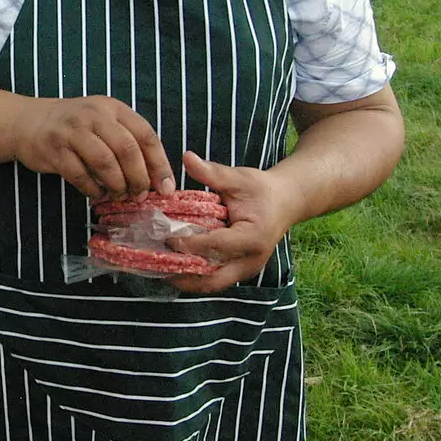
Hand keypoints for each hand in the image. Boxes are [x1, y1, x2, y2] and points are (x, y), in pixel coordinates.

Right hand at [11, 96, 174, 199]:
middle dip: (138, 178)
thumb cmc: (74, 126)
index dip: (160, 164)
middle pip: (127, 149)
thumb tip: (156, 179)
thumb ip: (128, 142)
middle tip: (140, 196)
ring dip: (117, 186)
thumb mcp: (104, 122)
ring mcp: (72, 131)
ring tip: (119, 196)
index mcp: (113, 108)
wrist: (28, 121)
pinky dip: (93, 190)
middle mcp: (94, 115)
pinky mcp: (54, 149)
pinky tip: (97, 195)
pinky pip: (80, 175)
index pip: (146, 135)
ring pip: (105, 162)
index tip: (166, 188)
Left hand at [165, 152, 304, 293]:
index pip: (215, 246)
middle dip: (183, 273)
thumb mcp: (239, 178)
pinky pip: (215, 279)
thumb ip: (213, 172)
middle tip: (155, 263)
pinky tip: (173, 267)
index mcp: (253, 237)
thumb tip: (187, 157)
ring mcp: (247, 270)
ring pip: (212, 283)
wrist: (285, 202)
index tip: (164, 237)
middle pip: (212, 278)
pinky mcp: (241, 271)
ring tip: (158, 268)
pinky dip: (194, 276)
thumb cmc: (262, 190)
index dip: (188, 244)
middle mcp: (251, 260)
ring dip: (186, 279)